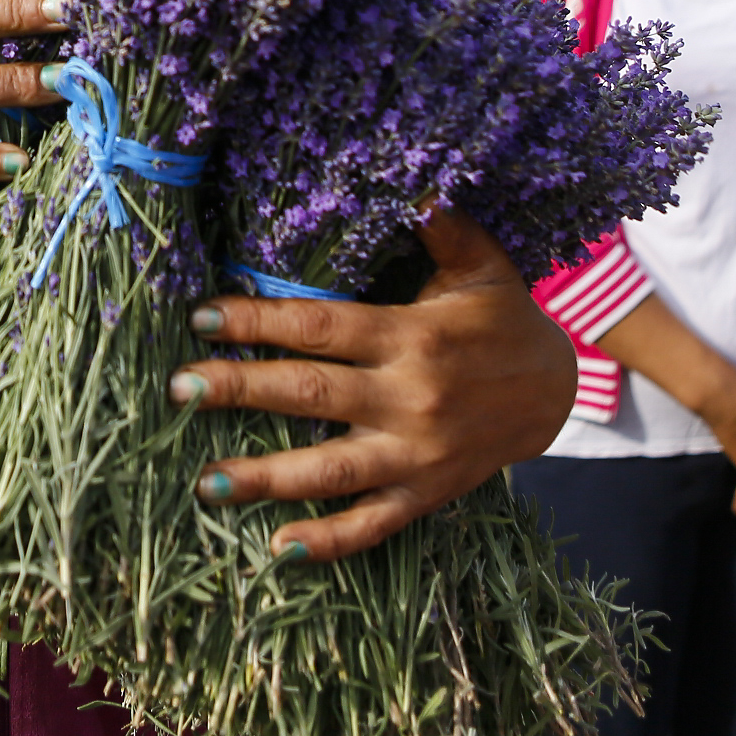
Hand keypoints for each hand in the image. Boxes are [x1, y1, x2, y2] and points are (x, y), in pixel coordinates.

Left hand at [173, 208, 576, 563]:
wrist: (558, 392)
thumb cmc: (503, 318)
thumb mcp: (482, 264)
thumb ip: (442, 227)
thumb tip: (411, 186)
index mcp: (411, 336)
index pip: (320, 325)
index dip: (258, 320)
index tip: (201, 318)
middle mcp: (409, 398)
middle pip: (310, 394)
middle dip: (240, 390)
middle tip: (178, 389)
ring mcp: (417, 454)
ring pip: (331, 470)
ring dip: (266, 478)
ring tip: (206, 484)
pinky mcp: (426, 493)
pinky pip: (373, 524)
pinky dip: (330, 542)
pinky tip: (279, 549)